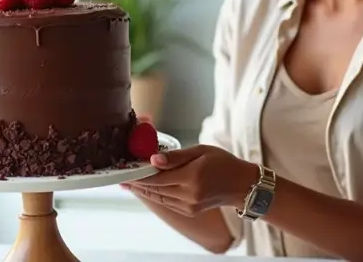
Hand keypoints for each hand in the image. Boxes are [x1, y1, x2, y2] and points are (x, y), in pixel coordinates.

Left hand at [122, 144, 257, 216]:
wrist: (241, 185)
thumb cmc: (223, 162)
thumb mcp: (201, 151)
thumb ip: (176, 156)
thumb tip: (153, 159)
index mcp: (192, 177)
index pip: (158, 177)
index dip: (139, 174)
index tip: (125, 170)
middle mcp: (189, 194)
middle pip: (155, 189)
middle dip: (137, 183)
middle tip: (121, 177)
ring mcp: (189, 205)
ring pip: (159, 197)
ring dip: (143, 191)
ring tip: (128, 184)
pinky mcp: (190, 211)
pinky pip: (167, 203)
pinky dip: (155, 196)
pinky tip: (146, 190)